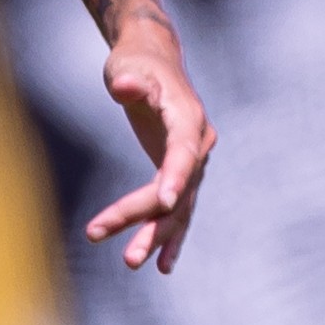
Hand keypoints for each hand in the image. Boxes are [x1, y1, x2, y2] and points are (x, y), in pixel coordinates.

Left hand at [84, 24, 215, 274]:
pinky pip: (179, 209)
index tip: (164, 201)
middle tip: (125, 254)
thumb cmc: (136, 63)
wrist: (152, 60)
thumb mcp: (127, 68)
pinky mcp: (181, 173)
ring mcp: (193, 162)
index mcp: (188, 120)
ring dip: (156, 236)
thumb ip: (129, 81)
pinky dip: (171, 236)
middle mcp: (198, 145)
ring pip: (178, 206)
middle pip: (176, 190)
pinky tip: (163, 265)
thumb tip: (126, 87)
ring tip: (131, 262)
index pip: (184, 153)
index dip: (175, 176)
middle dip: (149, 220)